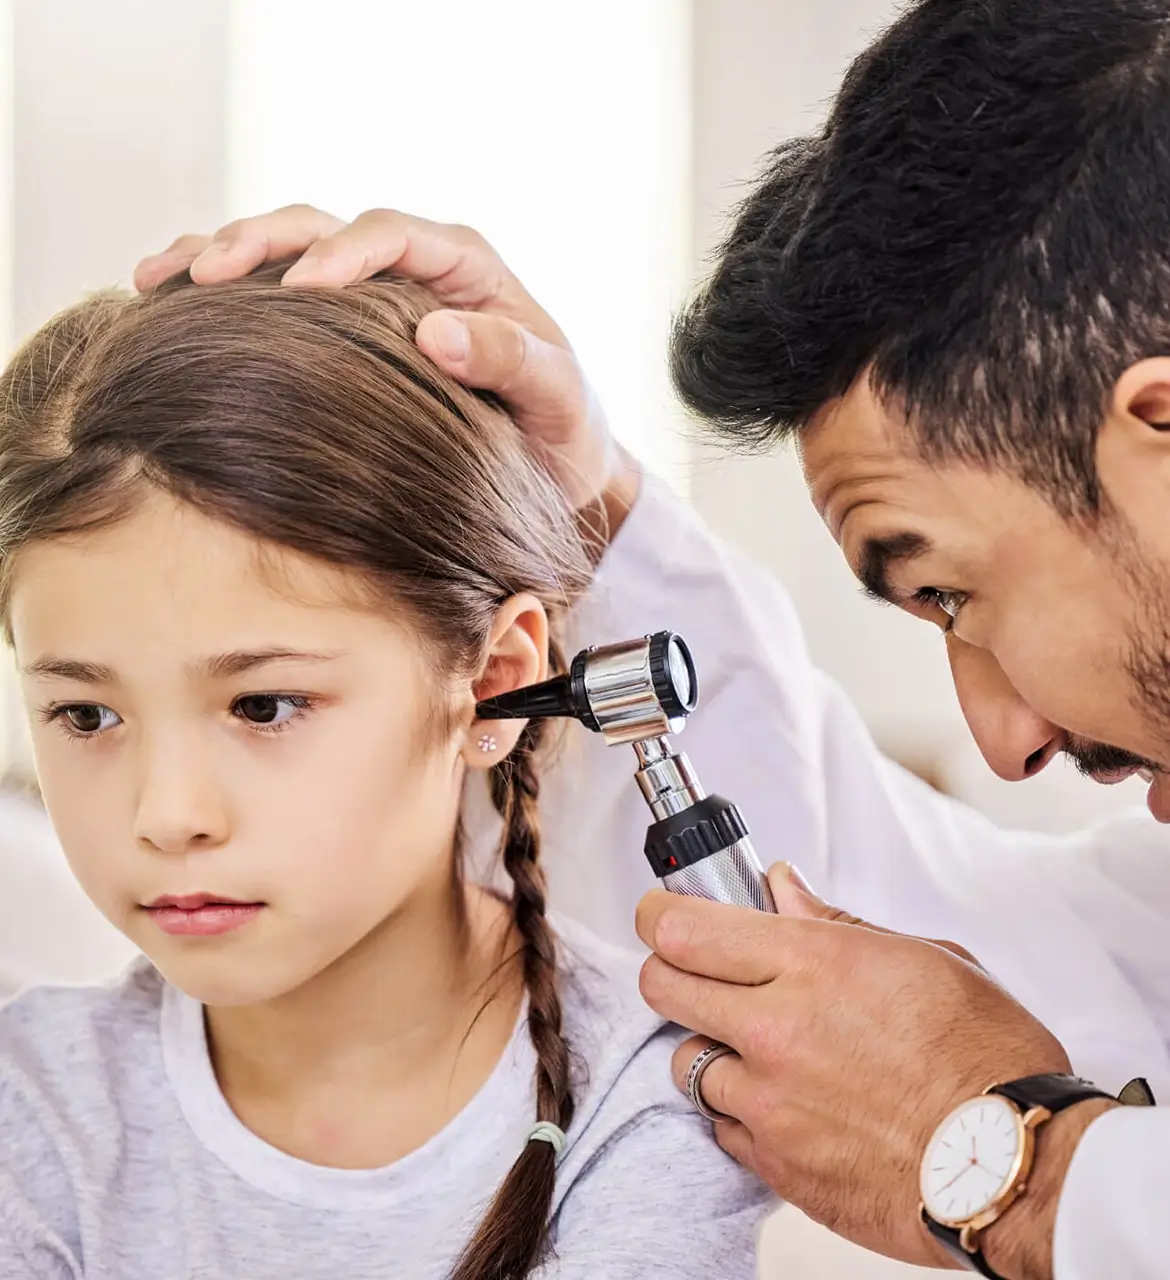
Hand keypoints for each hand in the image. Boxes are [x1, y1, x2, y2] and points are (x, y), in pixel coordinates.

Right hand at [133, 204, 637, 523]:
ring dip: (220, 256)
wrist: (554, 466)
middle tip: (203, 274)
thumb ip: (513, 360)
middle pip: (320, 226)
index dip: (340, 252)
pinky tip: (167, 304)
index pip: (392, 234)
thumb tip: (437, 332)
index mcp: (465, 267)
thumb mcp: (558, 398)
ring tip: (156, 279)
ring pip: (285, 251)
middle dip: (258, 242)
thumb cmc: (563, 432)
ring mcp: (372, 296)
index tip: (299, 288)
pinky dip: (223, 296)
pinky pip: (276, 298)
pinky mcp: (342, 331)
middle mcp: (412, 268)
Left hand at [636, 864, 1078, 1272]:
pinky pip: (720, 1125)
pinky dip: (737, 1110)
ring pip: (684, 1060)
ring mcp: (770, 1101)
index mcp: (814, 964)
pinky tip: (784, 1102)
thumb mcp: (925, 959)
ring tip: (759, 1049)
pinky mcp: (775, 1164)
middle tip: (694, 970)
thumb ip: (836, 921)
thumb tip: (782, 888)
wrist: (1017, 1170)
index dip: (658, 913)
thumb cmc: (987, 1059)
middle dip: (669, 970)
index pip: (683, 927)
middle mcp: (778, 1028)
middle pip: (662, 984)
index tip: (659, 912)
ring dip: (708, 1047)